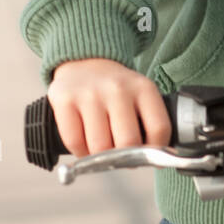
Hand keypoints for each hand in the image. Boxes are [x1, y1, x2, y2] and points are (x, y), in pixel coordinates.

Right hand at [48, 58, 171, 157]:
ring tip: (103, 150)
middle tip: (122, 159)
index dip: (155, 151)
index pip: (159, 128)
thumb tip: (150, 160)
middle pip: (128, 142)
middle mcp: (117, 88)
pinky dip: (80, 152)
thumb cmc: (116, 90)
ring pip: (99, 147)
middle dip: (126, 159)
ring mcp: (89, 93)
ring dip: (101, 158)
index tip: (149, 157)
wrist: (84, 62)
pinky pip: (74, 142)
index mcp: (143, 88)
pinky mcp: (64, 100)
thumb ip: (149, 124)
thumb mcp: (141, 96)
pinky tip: (85, 145)